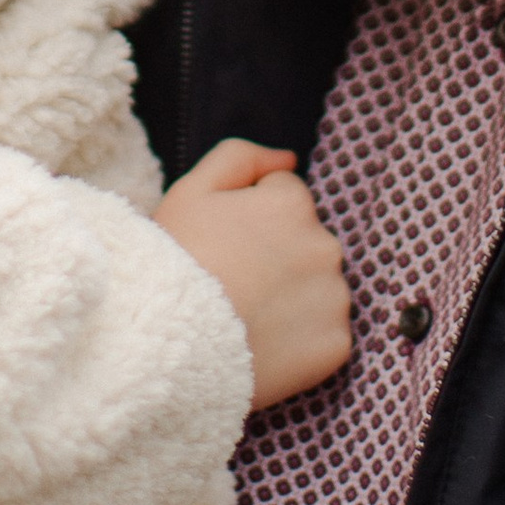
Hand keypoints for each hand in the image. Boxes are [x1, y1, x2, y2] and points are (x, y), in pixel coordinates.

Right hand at [156, 135, 350, 405]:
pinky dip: (302, 340)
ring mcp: (334, 297)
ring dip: (294, 296)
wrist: (167, 346)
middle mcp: (324, 244)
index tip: (224, 244)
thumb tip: (288, 158)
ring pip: (319, 287)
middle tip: (233, 283)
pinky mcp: (336, 344)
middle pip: (306, 242)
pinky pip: (324, 333)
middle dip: (279, 256)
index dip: (250, 218)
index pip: (284, 196)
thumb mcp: (190, 190)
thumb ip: (241, 157)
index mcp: (292, 203)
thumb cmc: (174, 263)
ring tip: (246, 316)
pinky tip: (264, 345)